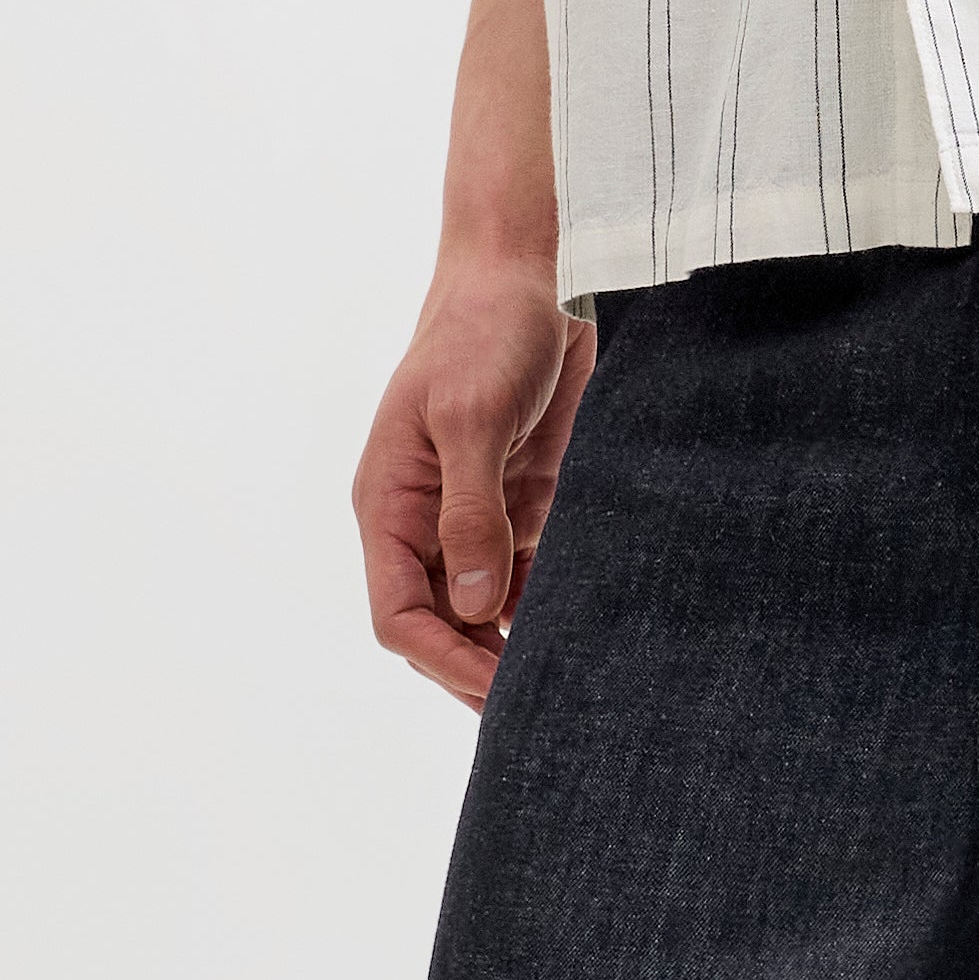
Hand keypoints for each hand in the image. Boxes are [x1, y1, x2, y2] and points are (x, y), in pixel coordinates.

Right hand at [354, 249, 596, 710]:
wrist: (533, 271)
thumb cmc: (483, 330)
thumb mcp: (468, 418)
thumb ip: (470, 514)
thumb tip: (471, 607)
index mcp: (389, 503)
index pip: (397, 613)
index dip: (442, 660)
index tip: (497, 691)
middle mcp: (425, 519)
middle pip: (441, 623)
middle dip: (480, 667)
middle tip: (541, 708)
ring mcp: (476, 513)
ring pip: (487, 606)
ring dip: (519, 641)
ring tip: (572, 679)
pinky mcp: (526, 499)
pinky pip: (532, 571)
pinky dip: (551, 602)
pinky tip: (588, 627)